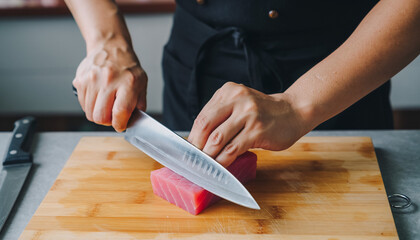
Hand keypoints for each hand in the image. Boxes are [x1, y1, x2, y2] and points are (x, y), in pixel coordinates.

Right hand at [73, 38, 146, 131]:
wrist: (110, 47)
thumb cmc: (127, 68)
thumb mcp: (142, 84)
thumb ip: (139, 105)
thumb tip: (133, 122)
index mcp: (128, 82)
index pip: (120, 111)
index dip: (120, 124)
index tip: (121, 125)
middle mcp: (108, 80)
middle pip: (100, 116)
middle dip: (107, 121)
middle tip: (112, 116)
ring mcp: (91, 80)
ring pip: (89, 113)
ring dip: (98, 114)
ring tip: (106, 105)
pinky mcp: (80, 80)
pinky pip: (83, 105)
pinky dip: (90, 106)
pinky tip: (98, 97)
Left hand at [188, 82, 311, 166]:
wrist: (293, 112)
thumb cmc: (263, 113)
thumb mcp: (240, 105)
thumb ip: (221, 117)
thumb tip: (198, 142)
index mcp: (228, 92)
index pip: (203, 116)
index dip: (193, 136)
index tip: (188, 151)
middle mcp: (237, 99)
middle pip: (206, 126)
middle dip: (197, 147)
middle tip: (193, 161)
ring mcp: (248, 114)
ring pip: (218, 139)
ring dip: (208, 156)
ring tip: (205, 166)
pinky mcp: (257, 130)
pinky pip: (233, 149)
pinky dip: (223, 161)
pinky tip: (221, 167)